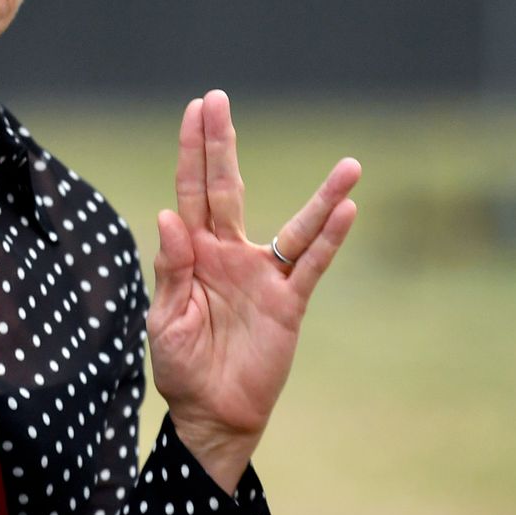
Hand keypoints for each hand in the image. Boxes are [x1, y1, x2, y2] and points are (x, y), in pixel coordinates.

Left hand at [147, 90, 361, 491]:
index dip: (192, 150)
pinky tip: (347, 210)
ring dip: (323, 195)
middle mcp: (229, 253)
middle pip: (227, 188)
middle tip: (220, 98)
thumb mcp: (164, 320)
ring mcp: (262, 275)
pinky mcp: (288, 304)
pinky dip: (330, 239)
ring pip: (296, 226)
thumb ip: (170, 269)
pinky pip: (312, 266)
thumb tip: (168, 216)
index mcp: (193, 253)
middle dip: (223, 144)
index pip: (190, 191)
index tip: (196, 108)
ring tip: (351, 165)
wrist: (211, 416)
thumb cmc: (183, 368)